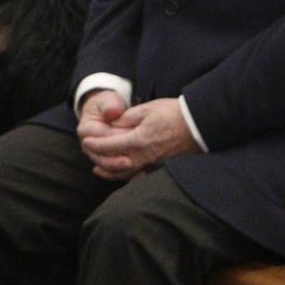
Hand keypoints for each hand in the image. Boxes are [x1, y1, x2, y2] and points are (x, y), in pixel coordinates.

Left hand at [79, 96, 197, 180]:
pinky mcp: (160, 165)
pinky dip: (126, 175)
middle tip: (89, 153)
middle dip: (100, 159)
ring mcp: (154, 163)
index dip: (96, 144)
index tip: (85, 141)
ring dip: (110, 171)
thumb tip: (111, 124)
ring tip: (98, 169)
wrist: (199, 124)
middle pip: (116, 163)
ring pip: (127, 172)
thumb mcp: (146, 109)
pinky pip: (139, 174)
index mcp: (139, 140)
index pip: (111, 146)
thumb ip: (126, 119)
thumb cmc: (173, 113)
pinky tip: (122, 172)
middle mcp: (145, 156)